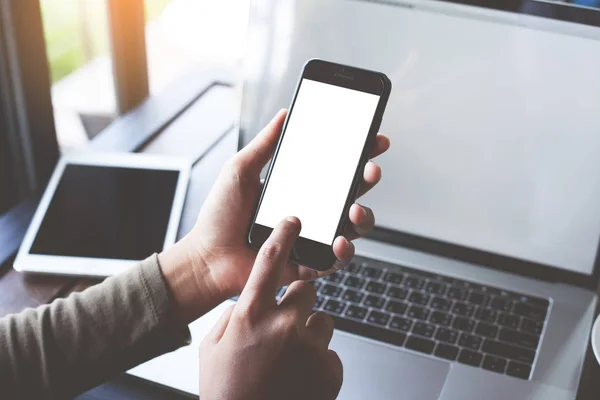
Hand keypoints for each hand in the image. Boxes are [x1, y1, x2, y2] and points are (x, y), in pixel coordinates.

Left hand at [159, 110, 389, 324]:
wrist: (207, 257)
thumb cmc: (220, 216)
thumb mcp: (240, 170)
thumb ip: (265, 144)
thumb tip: (285, 113)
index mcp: (299, 188)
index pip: (336, 168)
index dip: (359, 154)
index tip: (373, 140)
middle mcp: (311, 212)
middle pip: (353, 194)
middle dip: (368, 180)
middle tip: (370, 170)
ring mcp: (313, 238)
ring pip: (354, 228)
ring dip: (363, 217)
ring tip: (354, 209)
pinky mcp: (309, 263)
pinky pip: (336, 260)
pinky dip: (343, 252)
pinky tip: (338, 241)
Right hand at [199, 217, 341, 399]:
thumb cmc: (227, 393)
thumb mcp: (213, 350)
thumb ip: (232, 318)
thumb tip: (247, 302)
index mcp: (251, 316)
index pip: (270, 262)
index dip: (283, 236)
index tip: (293, 222)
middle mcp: (283, 326)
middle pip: (307, 287)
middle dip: (298, 301)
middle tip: (286, 323)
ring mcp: (310, 348)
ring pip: (323, 320)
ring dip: (310, 333)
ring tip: (291, 357)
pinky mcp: (330, 369)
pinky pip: (330, 352)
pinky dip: (319, 361)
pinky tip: (300, 376)